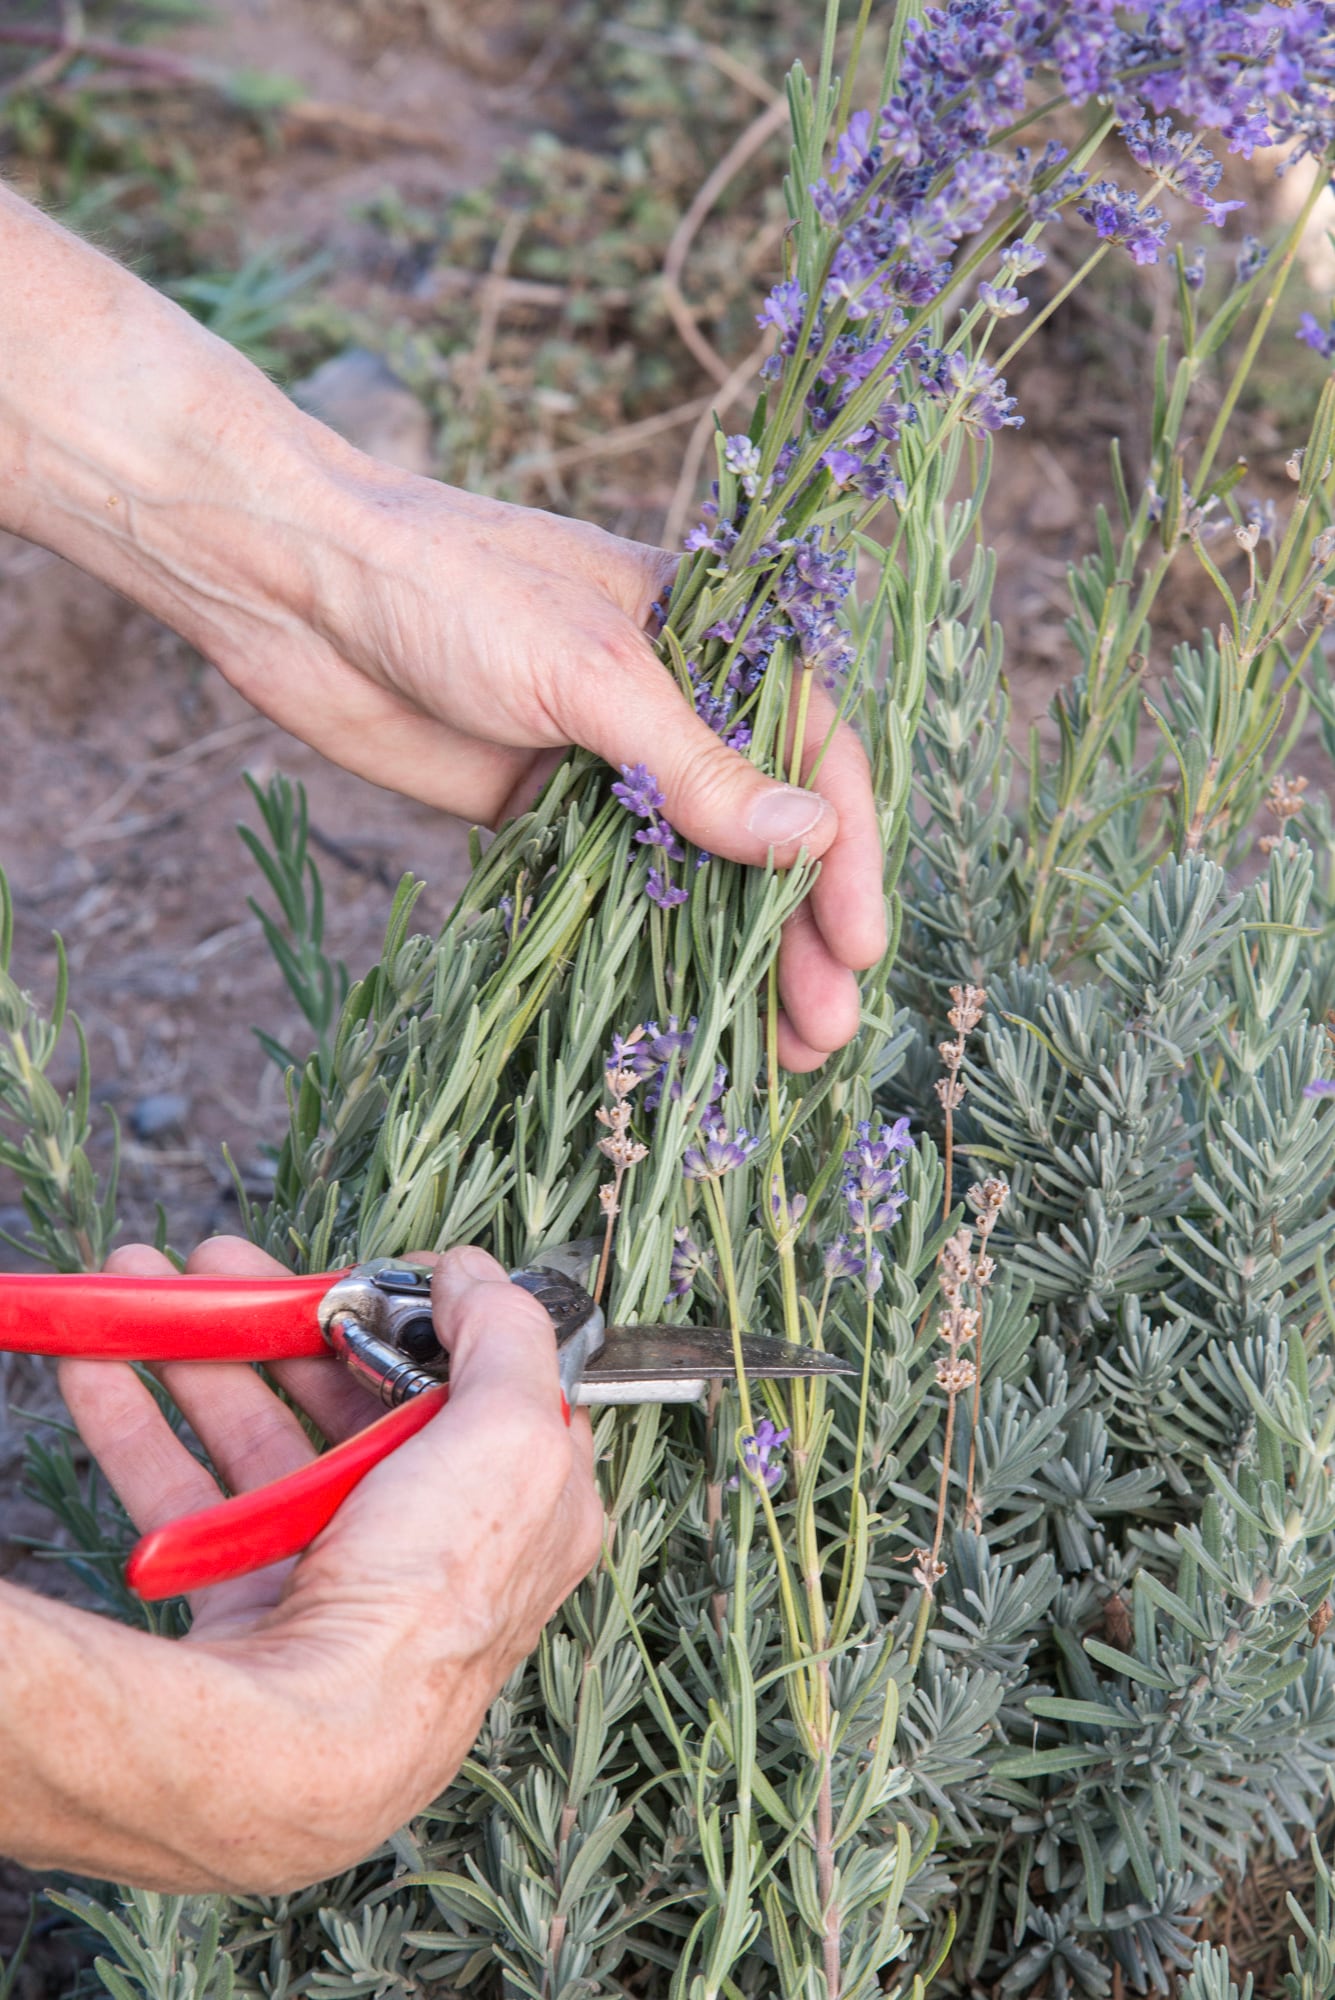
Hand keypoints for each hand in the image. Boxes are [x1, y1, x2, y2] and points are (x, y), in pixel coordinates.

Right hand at [27, 1235, 602, 1890]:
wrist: (307, 1743)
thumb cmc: (428, 1601)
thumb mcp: (515, 1437)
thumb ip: (508, 1337)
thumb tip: (480, 1276)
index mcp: (518, 1511)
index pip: (481, 1393)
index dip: (427, 1321)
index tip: (372, 1274)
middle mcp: (430, 1543)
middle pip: (354, 1402)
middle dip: (285, 1320)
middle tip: (228, 1262)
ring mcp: (333, 1575)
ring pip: (258, 1436)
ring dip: (199, 1353)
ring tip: (146, 1284)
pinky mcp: (245, 1605)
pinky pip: (184, 1492)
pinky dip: (137, 1422)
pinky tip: (97, 1363)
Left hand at [218, 466, 886, 1072]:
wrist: (291, 586)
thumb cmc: (448, 586)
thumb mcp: (587, 669)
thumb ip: (696, 765)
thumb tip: (809, 842)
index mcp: (710, 638)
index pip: (812, 755)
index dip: (845, 855)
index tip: (860, 945)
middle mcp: (669, 705)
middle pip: (762, 832)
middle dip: (797, 932)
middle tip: (824, 1031)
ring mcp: (603, 763)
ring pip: (692, 875)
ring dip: (732, 956)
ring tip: (774, 1046)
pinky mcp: (537, 811)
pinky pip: (609, 892)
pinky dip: (645, 950)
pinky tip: (679, 1013)